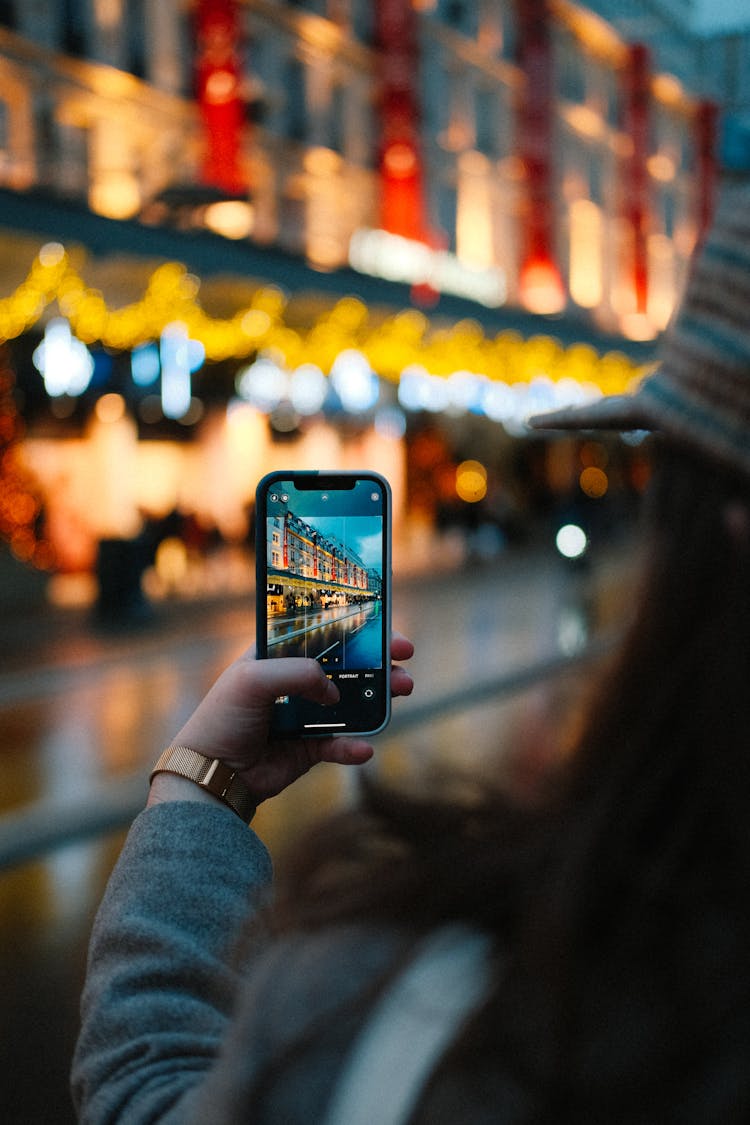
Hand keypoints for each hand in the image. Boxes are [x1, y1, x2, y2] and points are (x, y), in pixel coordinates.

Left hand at [148, 633, 413, 809]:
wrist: (211, 773)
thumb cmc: (223, 717)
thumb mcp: (253, 679)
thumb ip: (298, 673)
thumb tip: (334, 691)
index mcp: (277, 656)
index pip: (323, 633)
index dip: (355, 628)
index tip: (385, 627)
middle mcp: (294, 683)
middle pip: (346, 666)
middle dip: (379, 661)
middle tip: (404, 659)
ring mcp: (304, 716)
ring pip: (351, 703)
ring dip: (378, 697)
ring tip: (402, 691)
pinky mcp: (308, 748)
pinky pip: (340, 744)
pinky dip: (354, 746)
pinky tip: (364, 748)